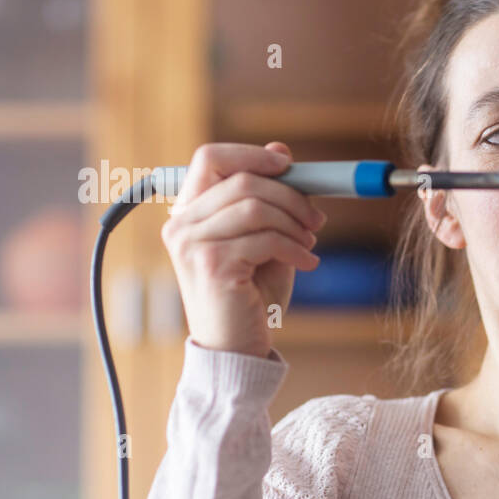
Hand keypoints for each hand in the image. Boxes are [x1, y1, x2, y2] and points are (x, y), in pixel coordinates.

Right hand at [161, 141, 325, 358]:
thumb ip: (268, 198)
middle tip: (316, 221)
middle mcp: (181, 225)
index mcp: (187, 212)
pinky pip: (266, 238)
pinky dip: (296, 249)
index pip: (211, 158)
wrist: (238, 348)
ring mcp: (192, 244)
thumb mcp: (264, 238)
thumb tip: (281, 151)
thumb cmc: (250, 295)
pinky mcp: (212, 264)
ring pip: (256, 206)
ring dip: (295, 223)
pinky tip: (308, 263)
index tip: (289, 167)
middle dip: (291, 195)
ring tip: (310, 245)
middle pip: (242, 179)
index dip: (252, 155)